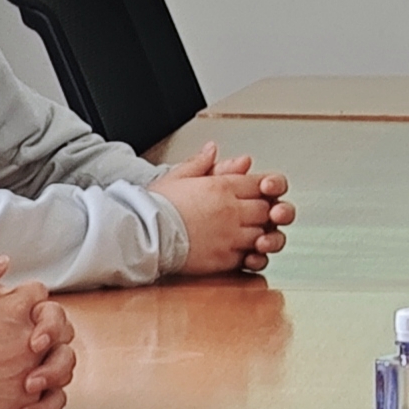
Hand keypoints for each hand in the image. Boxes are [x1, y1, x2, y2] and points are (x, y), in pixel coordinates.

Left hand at [14, 295, 79, 408]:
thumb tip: (3, 262)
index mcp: (17, 317)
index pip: (48, 310)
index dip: (49, 324)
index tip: (33, 341)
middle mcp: (29, 341)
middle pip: (65, 340)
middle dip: (56, 356)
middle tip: (34, 370)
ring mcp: (32, 368)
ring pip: (64, 370)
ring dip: (52, 380)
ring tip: (29, 391)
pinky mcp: (27, 397)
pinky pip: (51, 402)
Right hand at [151, 142, 296, 275]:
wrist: (141, 235)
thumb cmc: (154, 207)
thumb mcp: (176, 177)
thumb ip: (199, 163)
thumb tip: (211, 150)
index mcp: (221, 187)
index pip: (261, 184)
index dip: (264, 189)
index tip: (260, 193)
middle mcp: (230, 211)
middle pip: (267, 209)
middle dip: (266, 212)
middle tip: (257, 216)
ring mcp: (230, 236)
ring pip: (264, 234)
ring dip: (261, 234)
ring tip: (249, 234)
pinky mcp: (224, 259)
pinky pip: (250, 257)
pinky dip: (252, 255)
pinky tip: (243, 253)